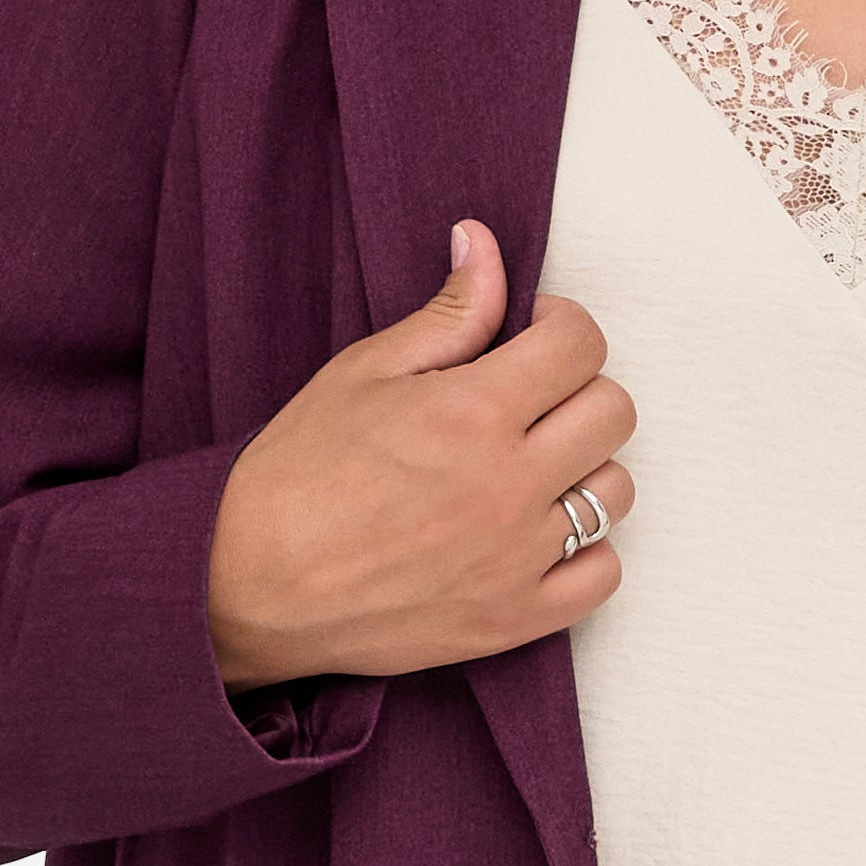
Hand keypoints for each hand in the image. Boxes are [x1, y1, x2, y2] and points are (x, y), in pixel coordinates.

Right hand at [207, 223, 635, 692]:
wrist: (249, 586)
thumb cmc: (295, 475)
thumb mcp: (363, 372)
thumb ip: (446, 314)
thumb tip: (484, 246)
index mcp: (474, 411)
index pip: (581, 343)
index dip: (560, 325)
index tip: (530, 336)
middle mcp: (509, 483)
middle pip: (613, 412)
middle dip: (578, 388)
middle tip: (531, 399)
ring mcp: (518, 557)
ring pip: (615, 491)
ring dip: (584, 468)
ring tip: (530, 468)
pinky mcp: (513, 619)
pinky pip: (602, 576)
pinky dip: (586, 553)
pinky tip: (540, 535)